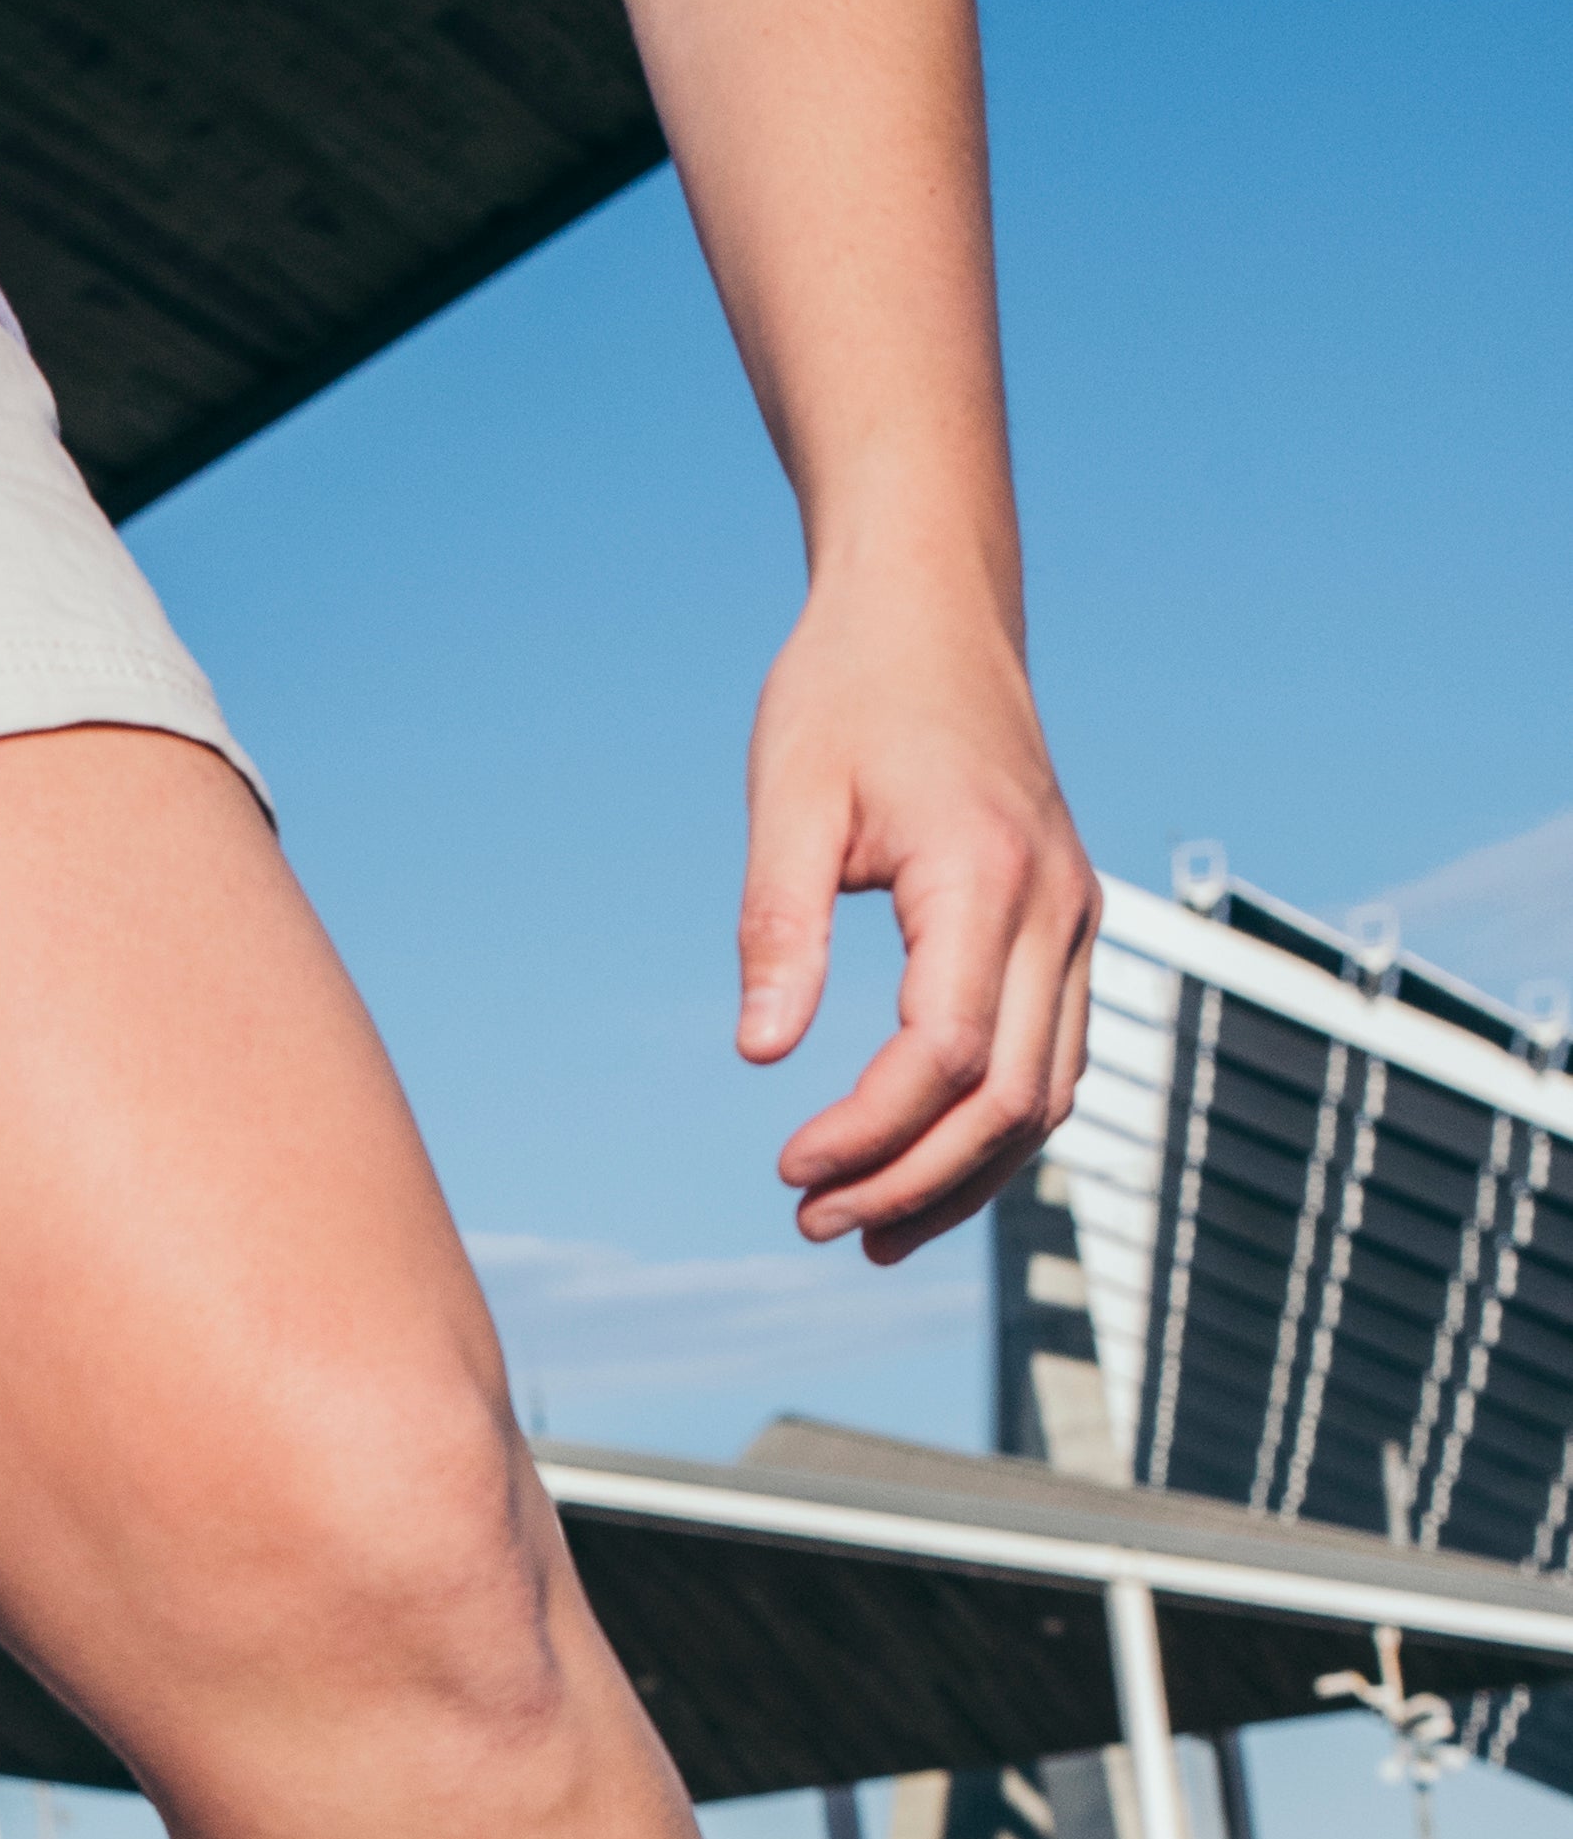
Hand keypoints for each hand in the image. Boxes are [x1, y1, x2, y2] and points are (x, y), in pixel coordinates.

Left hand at [735, 560, 1099, 1262]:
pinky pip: (1052, 1060)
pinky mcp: (1068, 927)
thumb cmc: (848, 690)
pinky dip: (993, 1130)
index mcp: (986, 874)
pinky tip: (920, 1170)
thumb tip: (762, 1053)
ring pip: (1048, 1096)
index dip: (869, 1135)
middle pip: (1008, 1100)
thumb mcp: (789, 798)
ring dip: (961, 1179)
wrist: (931, 609)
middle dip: (912, 1181)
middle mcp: (1057, 905)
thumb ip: (778, 925)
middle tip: (813, 1223)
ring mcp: (1076, 918)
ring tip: (864, 1229)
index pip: (944, 1054)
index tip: (788, 1170)